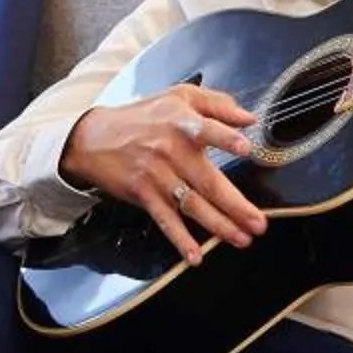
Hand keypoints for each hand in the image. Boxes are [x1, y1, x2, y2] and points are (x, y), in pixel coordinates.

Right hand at [63, 83, 266, 264]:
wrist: (94, 138)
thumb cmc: (143, 117)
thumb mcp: (180, 96)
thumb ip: (218, 104)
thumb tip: (250, 118)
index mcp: (183, 124)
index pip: (207, 129)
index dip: (226, 139)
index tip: (246, 149)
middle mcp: (171, 151)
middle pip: (208, 181)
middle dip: (236, 205)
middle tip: (258, 223)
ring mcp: (158, 176)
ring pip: (192, 205)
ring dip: (218, 225)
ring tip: (241, 239)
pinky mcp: (144, 195)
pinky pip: (165, 220)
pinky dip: (180, 239)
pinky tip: (195, 255)